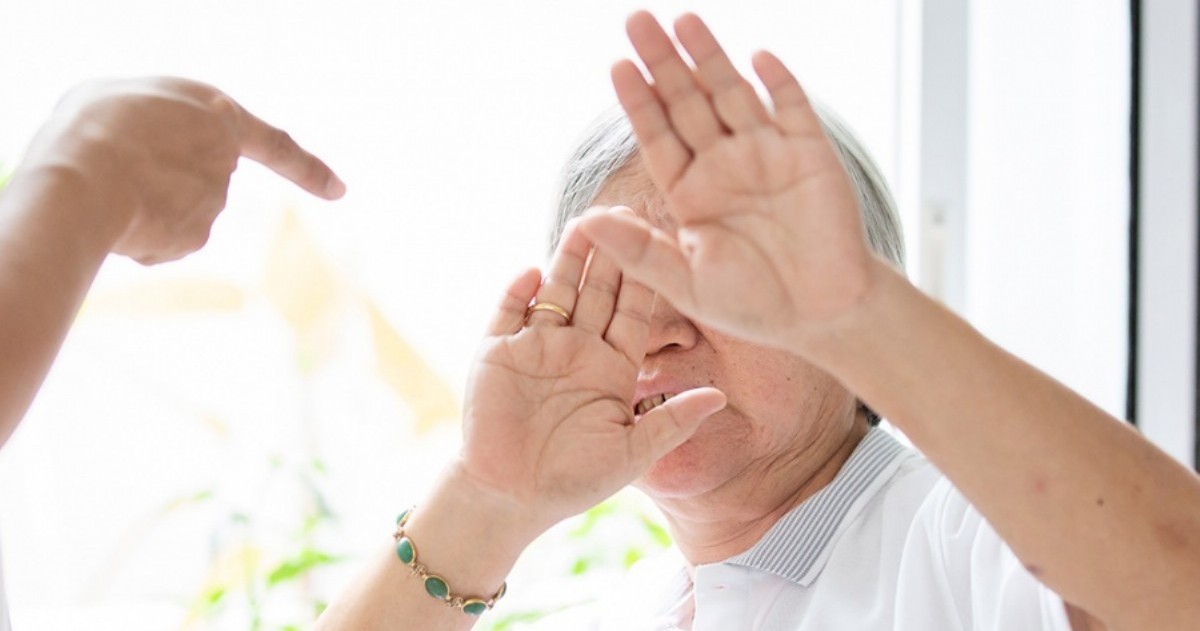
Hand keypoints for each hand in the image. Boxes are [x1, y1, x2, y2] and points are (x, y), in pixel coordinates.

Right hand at [18, 77, 343, 263]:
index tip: (340, 190)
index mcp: (218, 113)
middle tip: (112, 168)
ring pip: (172, 211)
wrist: (84, 177)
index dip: (307, 167)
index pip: (275, 144)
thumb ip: (161, 127)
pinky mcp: (197, 236)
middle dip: (157, 183)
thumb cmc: (93, 126)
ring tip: (104, 189)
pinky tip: (115, 221)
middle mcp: (226, 160)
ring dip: (139, 208)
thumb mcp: (127, 99)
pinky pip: (160, 240)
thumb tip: (162, 171)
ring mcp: (214, 201)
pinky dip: (135, 236)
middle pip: (195, 179)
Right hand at [457, 217, 724, 527]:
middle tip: (625, 212)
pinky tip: (534, 273)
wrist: (509, 498)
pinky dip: (519, 291)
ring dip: (569, 259)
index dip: (645, 280)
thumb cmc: (573, 480)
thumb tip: (721, 398)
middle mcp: (577, 349)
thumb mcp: (632, 452)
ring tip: (584, 224)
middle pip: (597, 291)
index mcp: (612, 368)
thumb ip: (672, 420)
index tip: (662, 243)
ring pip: (557, 291)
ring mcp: (536, 346)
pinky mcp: (497, 351)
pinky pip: (508, 311)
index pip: (633, 313)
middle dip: (611, 254)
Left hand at [578, 13, 878, 351]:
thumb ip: (638, 251)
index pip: (658, 135)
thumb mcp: (686, 283)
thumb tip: (585, 222)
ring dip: (709, 58)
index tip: (618, 66)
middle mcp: (724, 166)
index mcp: (691, 192)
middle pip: (687, 102)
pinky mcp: (810, 155)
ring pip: (732, 95)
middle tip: (637, 20)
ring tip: (684, 20)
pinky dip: (778, 82)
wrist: (823, 314)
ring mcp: (767, 155)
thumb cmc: (752, 302)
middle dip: (663, 62)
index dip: (639, 100)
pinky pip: (792, 109)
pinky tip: (757, 56)